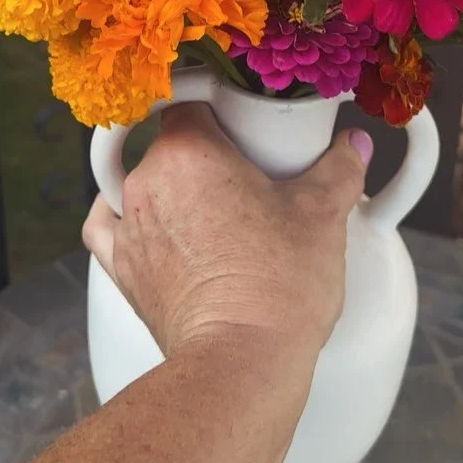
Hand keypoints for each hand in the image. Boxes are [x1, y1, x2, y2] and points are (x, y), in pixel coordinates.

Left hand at [83, 103, 371, 357]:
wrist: (242, 361)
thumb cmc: (278, 285)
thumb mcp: (323, 213)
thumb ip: (340, 167)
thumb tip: (354, 146)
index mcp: (188, 151)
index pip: (187, 101)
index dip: (214, 105)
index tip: (236, 120)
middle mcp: (147, 179)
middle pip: (168, 142)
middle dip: (203, 151)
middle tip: (243, 173)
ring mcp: (128, 224)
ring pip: (140, 180)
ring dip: (170, 185)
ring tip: (211, 206)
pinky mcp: (120, 265)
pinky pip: (108, 224)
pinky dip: (123, 217)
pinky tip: (146, 219)